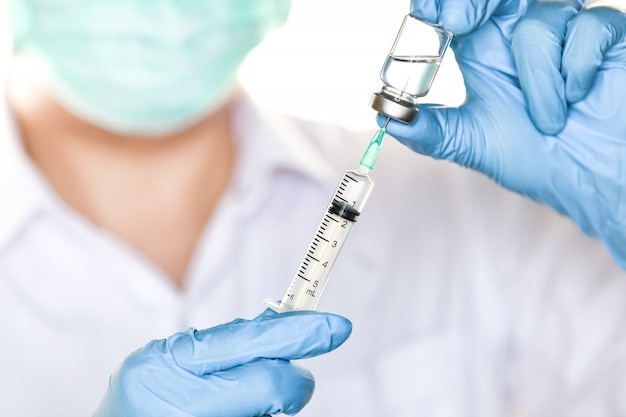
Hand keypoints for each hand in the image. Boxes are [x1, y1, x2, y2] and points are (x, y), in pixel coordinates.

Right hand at [93, 310, 351, 416]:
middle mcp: (189, 405)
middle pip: (274, 385)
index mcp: (172, 365)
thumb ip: (222, 343)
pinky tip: (234, 410)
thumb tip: (282, 325)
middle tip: (285, 372)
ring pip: (274, 410)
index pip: (252, 345)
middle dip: (290, 378)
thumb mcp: (170, 356)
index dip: (299, 333)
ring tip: (233, 398)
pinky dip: (263, 414)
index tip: (337, 326)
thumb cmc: (143, 395)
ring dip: (271, 400)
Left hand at [382, 0, 625, 267]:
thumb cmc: (537, 158)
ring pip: (539, 17)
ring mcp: (564, 33)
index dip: (441, 4)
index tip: (425, 12)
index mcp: (485, 52)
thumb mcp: (471, 144)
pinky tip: (576, 97)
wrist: (589, 181)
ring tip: (547, 120)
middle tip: (459, 22)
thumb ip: (429, 130)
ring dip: (536, 75)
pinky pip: (589, 26)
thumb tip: (385, 117)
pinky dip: (575, 67)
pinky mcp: (605, 38)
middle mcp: (520, 36)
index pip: (457, 8)